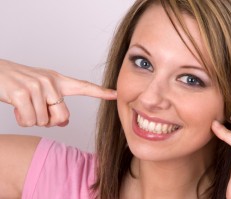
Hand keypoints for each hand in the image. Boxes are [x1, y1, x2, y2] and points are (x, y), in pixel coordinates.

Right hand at [0, 59, 116, 126]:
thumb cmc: (20, 84)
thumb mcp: (41, 91)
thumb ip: (55, 104)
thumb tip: (64, 123)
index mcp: (58, 81)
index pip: (83, 87)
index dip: (101, 92)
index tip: (116, 95)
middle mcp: (51, 82)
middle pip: (63, 117)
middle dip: (50, 121)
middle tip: (38, 110)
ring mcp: (37, 87)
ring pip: (44, 121)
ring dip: (32, 119)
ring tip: (24, 104)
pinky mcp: (22, 94)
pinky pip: (30, 121)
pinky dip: (22, 120)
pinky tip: (17, 107)